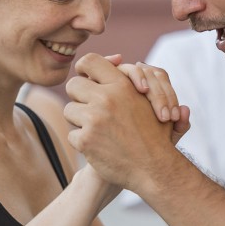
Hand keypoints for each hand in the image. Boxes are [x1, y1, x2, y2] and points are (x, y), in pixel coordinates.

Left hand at [65, 53, 190, 190]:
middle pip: (73, 85)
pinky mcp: (85, 140)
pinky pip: (72, 134)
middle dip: (79, 97)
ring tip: (97, 130)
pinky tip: (98, 147)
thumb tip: (117, 57)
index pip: (89, 61)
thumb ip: (133, 77)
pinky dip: (83, 142)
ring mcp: (94, 119)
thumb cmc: (155, 134)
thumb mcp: (150, 100)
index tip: (86, 78)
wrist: (154, 167)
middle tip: (90, 108)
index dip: (84, 69)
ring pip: (70, 110)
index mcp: (121, 85)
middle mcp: (106, 98)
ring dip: (79, 121)